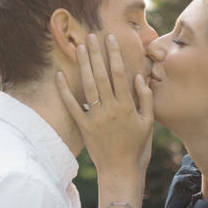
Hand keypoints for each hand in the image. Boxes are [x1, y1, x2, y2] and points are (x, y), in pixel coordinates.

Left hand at [55, 33, 152, 179]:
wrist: (121, 172)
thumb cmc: (138, 148)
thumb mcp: (148, 123)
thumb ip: (145, 99)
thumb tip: (138, 77)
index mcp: (127, 106)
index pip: (119, 74)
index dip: (114, 55)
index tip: (110, 39)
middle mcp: (110, 109)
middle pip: (101, 76)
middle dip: (95, 54)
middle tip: (90, 36)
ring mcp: (95, 118)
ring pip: (87, 86)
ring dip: (82, 66)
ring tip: (78, 48)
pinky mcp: (84, 127)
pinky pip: (72, 106)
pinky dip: (64, 91)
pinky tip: (59, 75)